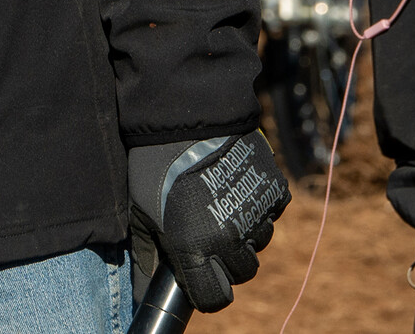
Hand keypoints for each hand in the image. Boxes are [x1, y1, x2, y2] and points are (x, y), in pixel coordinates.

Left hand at [129, 133, 289, 311]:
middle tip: (208, 233)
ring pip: (258, 243)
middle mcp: (229, 239)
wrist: (184, 116)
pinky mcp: (275, 193)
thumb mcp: (140, 211)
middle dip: (226, 260)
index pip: (214, 299)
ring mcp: (256, 216)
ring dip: (243, 232)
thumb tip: (145, 287)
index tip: (199, 278)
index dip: (206, 291)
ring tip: (218, 201)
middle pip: (241, 273)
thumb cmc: (152, 163)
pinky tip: (233, 185)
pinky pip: (270, 213)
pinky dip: (256, 205)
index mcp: (194, 248)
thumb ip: (147, 254)